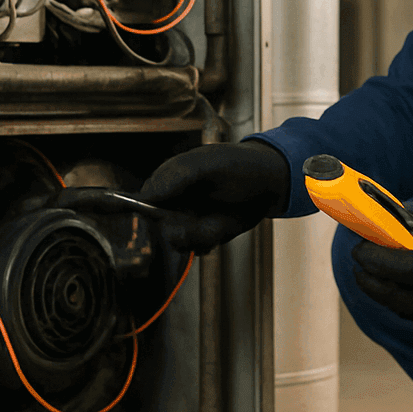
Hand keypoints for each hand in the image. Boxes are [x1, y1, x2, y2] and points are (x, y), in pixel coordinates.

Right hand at [137, 141, 290, 251]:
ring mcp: (189, 219)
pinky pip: (198, 247)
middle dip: (183, 228)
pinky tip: (223, 226)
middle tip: (203, 220)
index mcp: (168, 179)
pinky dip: (211, 240)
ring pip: (180, 241)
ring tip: (219, 220)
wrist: (270, 182)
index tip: (167, 218)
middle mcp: (174, 202)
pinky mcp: (204, 233)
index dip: (150, 215)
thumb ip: (176, 176)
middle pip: (160, 229)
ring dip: (200, 234)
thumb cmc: (240, 165)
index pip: (142, 203)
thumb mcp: (209, 164)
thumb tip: (145, 196)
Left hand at [351, 201, 412, 336]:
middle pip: (388, 295)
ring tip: (375, 270)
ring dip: (381, 291)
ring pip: (398, 308)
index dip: (370, 255)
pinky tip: (401, 284)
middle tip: (360, 260)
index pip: (394, 266)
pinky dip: (401, 300)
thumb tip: (407, 214)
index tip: (359, 243)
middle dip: (366, 277)